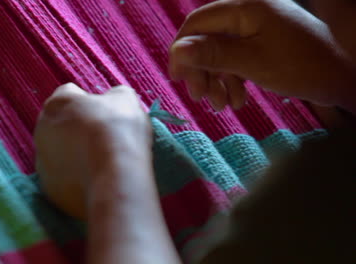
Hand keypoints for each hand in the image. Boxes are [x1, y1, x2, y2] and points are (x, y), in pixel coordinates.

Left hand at [34, 83, 151, 218]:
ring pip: (58, 154)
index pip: (69, 94)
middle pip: (59, 125)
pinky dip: (75, 178)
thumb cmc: (119, 131)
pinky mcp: (49, 188)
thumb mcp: (126, 99)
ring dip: (74, 155)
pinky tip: (94, 180)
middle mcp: (41, 130)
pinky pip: (62, 179)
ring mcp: (42, 162)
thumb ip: (115, 95)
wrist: (115, 179)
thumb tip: (113, 100)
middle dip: (77, 129)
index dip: (88, 102)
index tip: (104, 113)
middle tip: (102, 138)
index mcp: (57, 103)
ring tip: (100, 162)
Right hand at [170, 0, 355, 110]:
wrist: (343, 77)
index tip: (177, 78)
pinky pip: (236, 60)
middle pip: (207, 39)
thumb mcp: (253, 62)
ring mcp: (256, 28)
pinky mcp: (263, 44)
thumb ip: (213, 54)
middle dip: (201, 70)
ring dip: (216, 80)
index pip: (197, 23)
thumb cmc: (301, 66)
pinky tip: (237, 100)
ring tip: (220, 105)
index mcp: (244, 6)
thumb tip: (176, 52)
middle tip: (200, 97)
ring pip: (220, 53)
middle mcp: (247, 13)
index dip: (182, 50)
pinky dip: (232, 80)